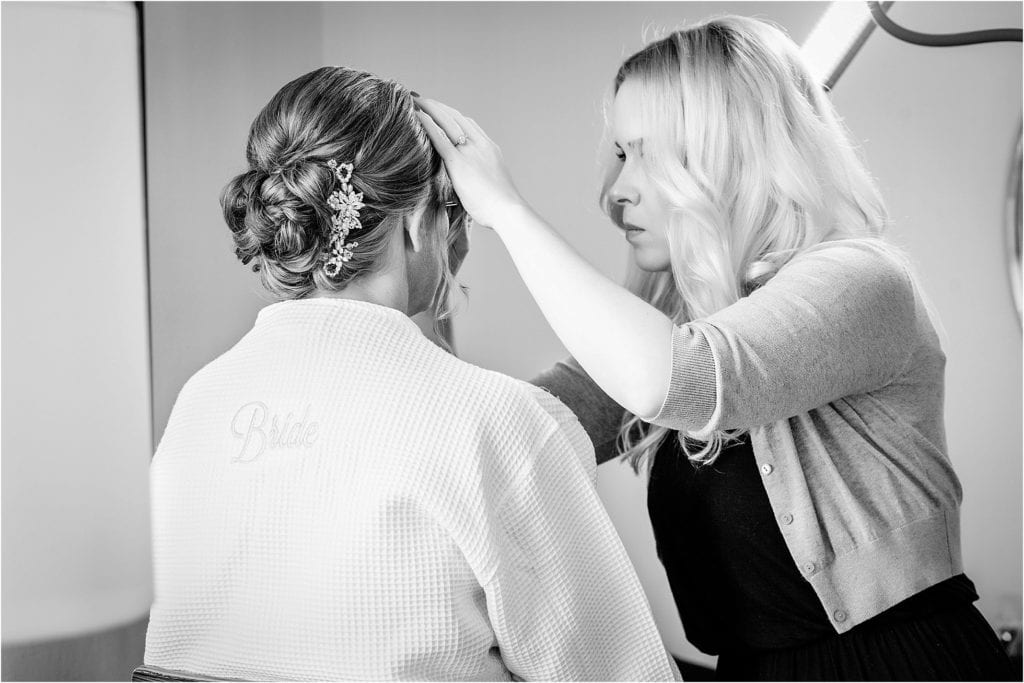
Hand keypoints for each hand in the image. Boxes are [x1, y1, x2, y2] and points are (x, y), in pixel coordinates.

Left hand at [414, 97, 528, 229]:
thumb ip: (480, 175)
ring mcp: (470, 152)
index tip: (439, 110)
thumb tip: (470, 184)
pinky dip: (426, 124)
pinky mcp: (458, 163)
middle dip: (437, 106)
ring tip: (414, 102)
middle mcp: (480, 144)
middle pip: (456, 117)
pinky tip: (416, 116)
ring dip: (429, 108)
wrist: (508, 211)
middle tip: (421, 99)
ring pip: (447, 121)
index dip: (451, 115)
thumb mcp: (492, 183)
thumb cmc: (500, 206)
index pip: (468, 124)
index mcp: (489, 148)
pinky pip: (439, 138)